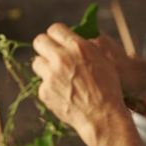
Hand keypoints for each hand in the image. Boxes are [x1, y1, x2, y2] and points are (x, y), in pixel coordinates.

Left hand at [32, 23, 129, 145]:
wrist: (102, 116)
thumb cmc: (108, 88)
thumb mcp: (102, 59)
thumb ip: (84, 47)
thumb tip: (71, 39)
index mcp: (78, 47)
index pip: (55, 29)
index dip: (56, 34)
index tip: (58, 40)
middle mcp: (61, 58)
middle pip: (39, 41)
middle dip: (44, 46)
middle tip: (51, 53)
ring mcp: (51, 75)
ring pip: (37, 62)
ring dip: (45, 66)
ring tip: (58, 75)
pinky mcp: (45, 91)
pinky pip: (42, 83)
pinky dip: (50, 87)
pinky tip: (62, 92)